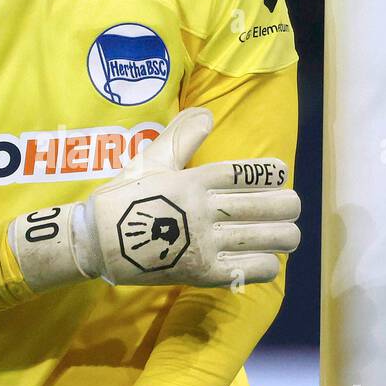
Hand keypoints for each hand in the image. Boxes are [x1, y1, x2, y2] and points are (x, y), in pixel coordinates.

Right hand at [8, 107, 299, 292]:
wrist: (94, 242)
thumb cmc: (123, 198)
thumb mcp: (151, 159)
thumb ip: (182, 136)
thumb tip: (207, 112)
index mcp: (194, 180)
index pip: (246, 173)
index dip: (271, 173)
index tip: (282, 174)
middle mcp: (203, 210)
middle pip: (266, 205)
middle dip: (287, 206)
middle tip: (290, 207)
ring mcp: (204, 242)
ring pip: (266, 238)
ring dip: (284, 236)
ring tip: (287, 234)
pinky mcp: (202, 273)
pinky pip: (251, 268)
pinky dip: (266, 264)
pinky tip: (265, 259)